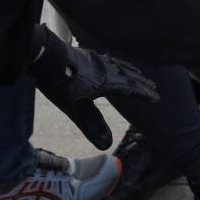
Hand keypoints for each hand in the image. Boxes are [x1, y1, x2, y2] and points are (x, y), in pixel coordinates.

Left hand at [29, 26, 158, 148]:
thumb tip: (107, 144)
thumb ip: (91, 126)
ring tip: (137, 73)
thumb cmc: (59, 83)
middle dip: (141, 82)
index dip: (143, 94)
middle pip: (127, 75)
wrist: (42, 56)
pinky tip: (109, 62)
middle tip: (154, 86)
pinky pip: (107, 59)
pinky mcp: (84, 55)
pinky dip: (115, 63)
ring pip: (118, 65)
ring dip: (130, 70)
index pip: (129, 88)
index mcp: (106, 80)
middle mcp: (104, 67)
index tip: (156, 98)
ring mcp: (94, 59)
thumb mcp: (74, 108)